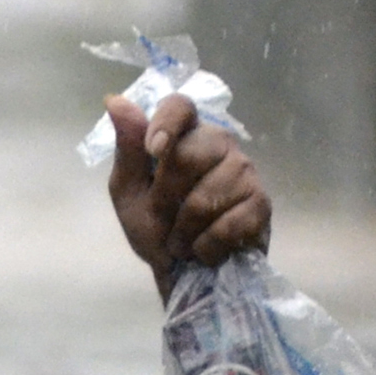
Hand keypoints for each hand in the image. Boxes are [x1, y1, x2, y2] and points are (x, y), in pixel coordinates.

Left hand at [105, 91, 271, 292]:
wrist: (179, 273)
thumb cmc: (153, 229)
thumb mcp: (129, 192)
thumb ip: (127, 149)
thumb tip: (115, 101)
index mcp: (185, 135)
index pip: (180, 106)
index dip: (167, 122)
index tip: (153, 150)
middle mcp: (219, 144)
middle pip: (189, 156)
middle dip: (164, 200)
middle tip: (162, 222)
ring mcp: (244, 171)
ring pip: (207, 196)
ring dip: (183, 231)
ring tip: (183, 242)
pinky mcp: (260, 204)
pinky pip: (228, 224)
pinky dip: (206, 247)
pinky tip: (205, 250)